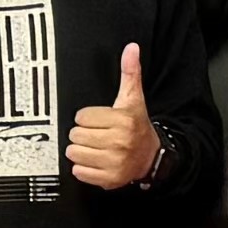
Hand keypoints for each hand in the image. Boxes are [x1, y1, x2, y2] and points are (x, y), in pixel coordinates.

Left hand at [67, 45, 159, 191]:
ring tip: (96, 148)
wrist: (152, 156)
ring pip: (74, 153)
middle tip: (98, 134)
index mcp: (123, 120)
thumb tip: (131, 48)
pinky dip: (84, 168)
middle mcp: (119, 141)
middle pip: (76, 135)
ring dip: (82, 151)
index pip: (82, 117)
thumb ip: (129, 73)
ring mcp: (114, 162)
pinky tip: (97, 161)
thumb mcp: (133, 98)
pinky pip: (79, 172)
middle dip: (84, 134)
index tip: (100, 120)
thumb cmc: (137, 126)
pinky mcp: (109, 178)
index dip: (88, 118)